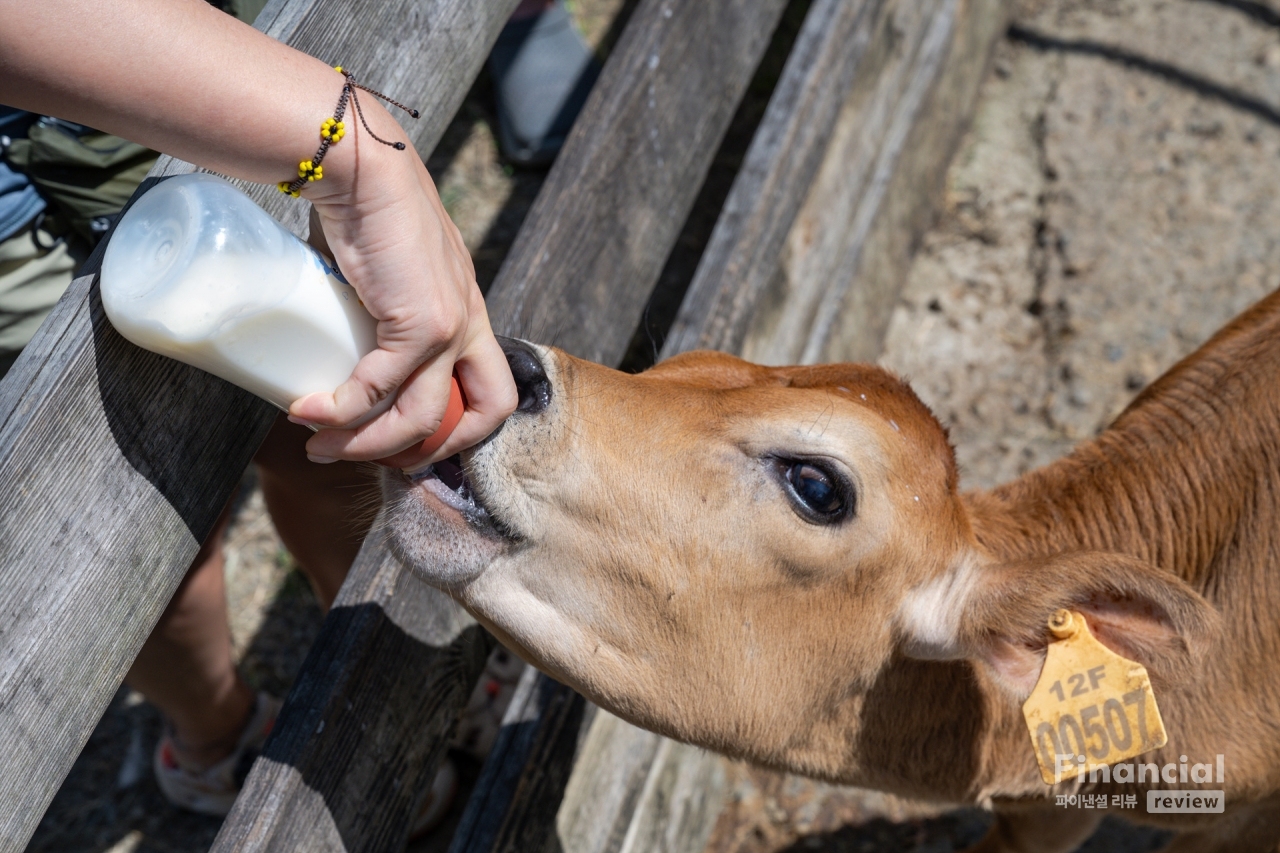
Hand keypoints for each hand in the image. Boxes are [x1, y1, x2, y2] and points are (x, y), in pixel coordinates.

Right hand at [288, 102, 515, 466]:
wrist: (359, 164)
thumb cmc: (362, 208)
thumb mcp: (388, 269)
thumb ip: (381, 305)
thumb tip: (339, 338)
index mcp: (468, 311)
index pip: (492, 390)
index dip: (460, 428)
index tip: (405, 440)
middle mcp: (470, 322)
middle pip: (485, 413)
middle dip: (433, 451)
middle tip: (373, 458)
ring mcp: (450, 325)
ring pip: (423, 416)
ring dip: (368, 443)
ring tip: (320, 445)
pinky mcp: (419, 321)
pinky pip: (381, 388)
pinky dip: (342, 410)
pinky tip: (309, 412)